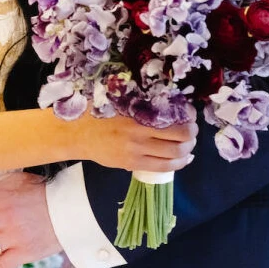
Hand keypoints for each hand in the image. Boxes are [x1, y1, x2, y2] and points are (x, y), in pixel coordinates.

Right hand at [63, 111, 196, 175]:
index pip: (175, 118)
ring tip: (188, 144)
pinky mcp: (132, 164)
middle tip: (192, 130)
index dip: (189, 116)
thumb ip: (141, 102)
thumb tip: (168, 102)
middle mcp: (140, 133)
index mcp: (137, 113)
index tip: (190, 113)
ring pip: (175, 154)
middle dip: (192, 134)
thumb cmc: (98, 112)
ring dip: (187, 149)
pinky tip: (183, 159)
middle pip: (181, 137)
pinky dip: (178, 164)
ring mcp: (136, 151)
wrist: (76, 133)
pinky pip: (163, 167)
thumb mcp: (119, 99)